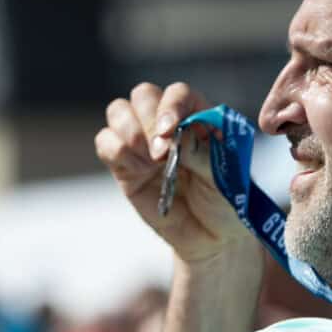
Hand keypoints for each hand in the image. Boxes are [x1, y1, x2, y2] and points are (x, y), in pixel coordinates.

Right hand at [95, 82, 258, 264]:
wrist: (212, 237)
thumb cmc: (226, 201)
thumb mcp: (225, 179)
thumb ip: (201, 155)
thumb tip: (176, 136)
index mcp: (199, 116)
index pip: (178, 94)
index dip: (171, 107)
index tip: (169, 130)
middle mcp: (168, 123)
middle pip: (143, 95)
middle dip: (148, 122)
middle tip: (160, 154)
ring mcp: (143, 142)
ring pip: (118, 111)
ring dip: (130, 133)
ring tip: (150, 163)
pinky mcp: (123, 165)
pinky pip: (105, 142)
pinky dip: (116, 152)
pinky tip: (138, 172)